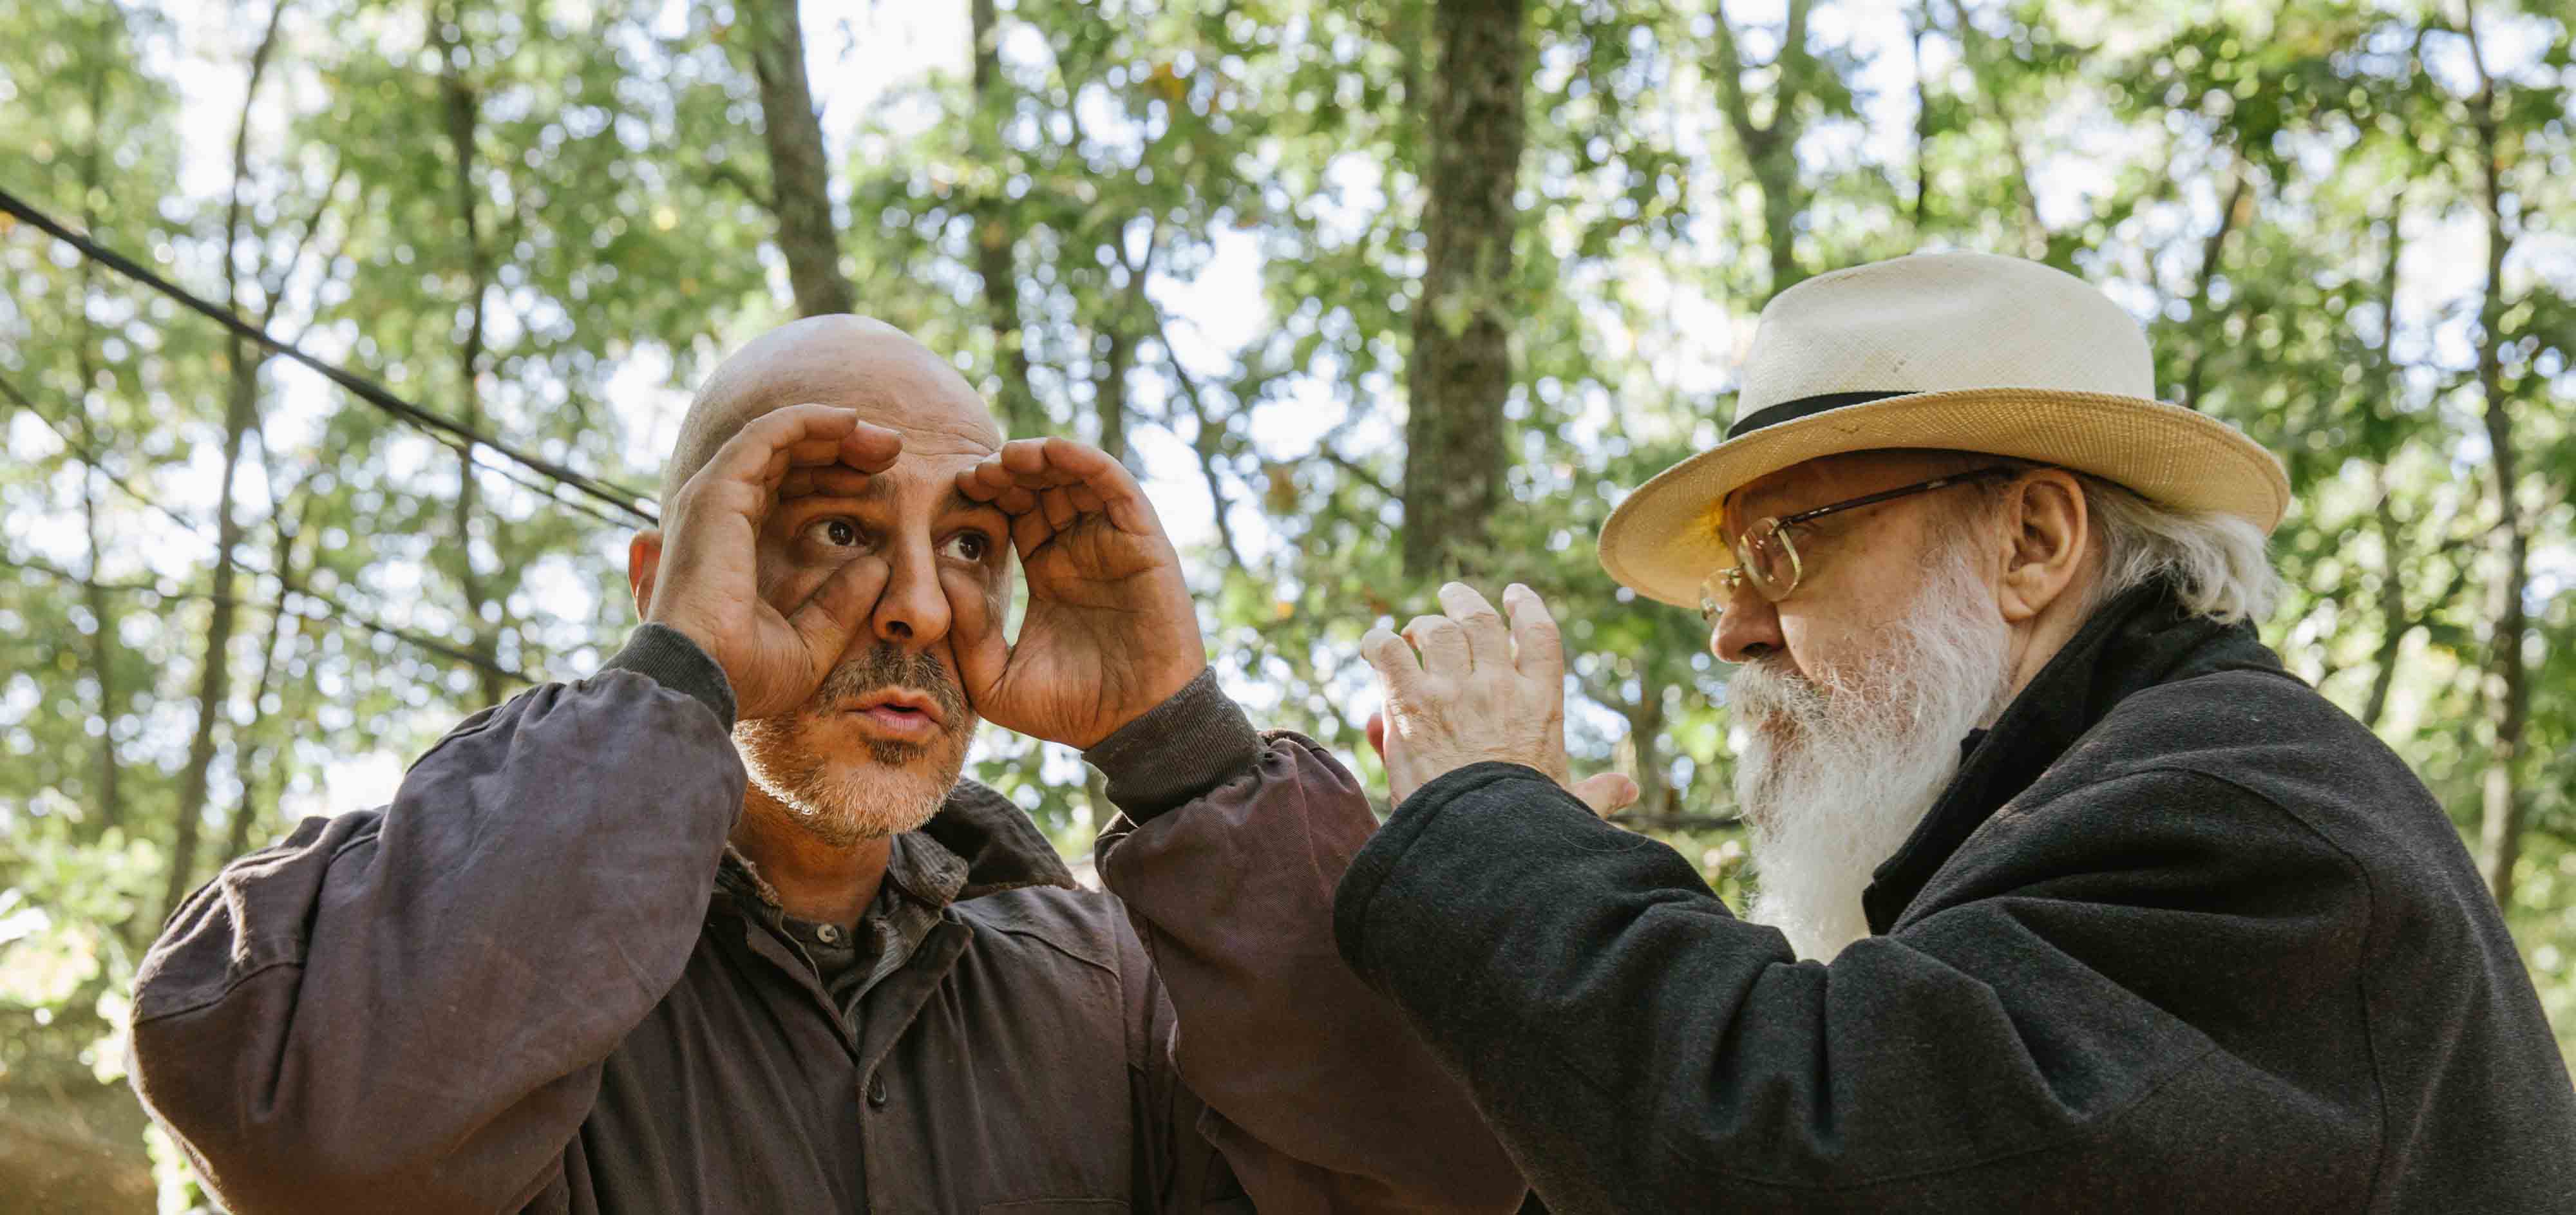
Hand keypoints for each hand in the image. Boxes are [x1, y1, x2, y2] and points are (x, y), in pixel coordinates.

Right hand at [644, 404, 901, 718]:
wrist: (704, 683)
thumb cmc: (744, 674)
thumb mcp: (810, 643)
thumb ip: (840, 605)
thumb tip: (876, 568)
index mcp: (731, 544)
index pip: (781, 487)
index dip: (831, 475)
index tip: (879, 481)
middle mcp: (717, 514)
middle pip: (783, 457)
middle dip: (840, 447)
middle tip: (894, 450)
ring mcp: (713, 499)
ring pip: (778, 439)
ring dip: (834, 431)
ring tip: (887, 441)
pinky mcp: (717, 492)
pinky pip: (767, 435)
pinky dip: (808, 420)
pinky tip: (850, 421)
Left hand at [953, 438, 1205, 748]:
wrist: (1134, 728)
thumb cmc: (1072, 711)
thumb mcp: (996, 680)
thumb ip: (967, 633)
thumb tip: (942, 573)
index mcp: (1049, 572)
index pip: (1015, 514)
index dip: (987, 495)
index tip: (954, 490)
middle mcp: (1081, 549)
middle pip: (1042, 486)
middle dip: (1007, 471)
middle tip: (973, 472)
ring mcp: (1113, 541)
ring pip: (1076, 475)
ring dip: (1041, 456)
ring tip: (1005, 457)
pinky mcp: (1142, 541)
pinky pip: (1115, 485)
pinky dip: (1084, 459)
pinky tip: (1050, 451)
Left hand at [1361, 582, 1636, 814]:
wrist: (1481, 843)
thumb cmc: (1529, 828)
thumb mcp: (1570, 806)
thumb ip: (1596, 792)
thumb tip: (1627, 790)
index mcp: (1542, 703)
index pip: (1540, 635)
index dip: (1526, 606)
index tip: (1514, 594)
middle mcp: (1500, 686)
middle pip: (1481, 620)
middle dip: (1464, 602)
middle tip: (1450, 596)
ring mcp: (1454, 691)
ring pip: (1436, 630)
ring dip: (1422, 624)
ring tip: (1413, 630)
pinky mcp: (1411, 703)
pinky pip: (1389, 652)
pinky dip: (1378, 644)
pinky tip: (1373, 648)